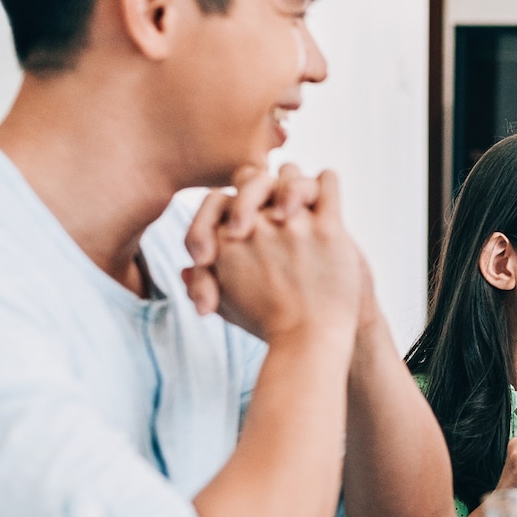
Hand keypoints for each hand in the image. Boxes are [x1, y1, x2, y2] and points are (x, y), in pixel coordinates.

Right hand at [193, 170, 361, 345]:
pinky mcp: (329, 229)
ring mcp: (293, 225)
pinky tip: (325, 202)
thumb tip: (187, 269)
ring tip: (299, 204)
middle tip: (271, 209)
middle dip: (259, 186)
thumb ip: (207, 282)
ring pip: (290, 173)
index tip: (239, 229)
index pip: (219, 197)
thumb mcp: (227, 306)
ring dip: (293, 184)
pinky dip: (326, 185)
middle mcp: (255, 226)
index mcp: (225, 240)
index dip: (227, 207)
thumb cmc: (268, 326)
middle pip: (253, 178)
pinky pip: (328, 183)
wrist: (309, 343)